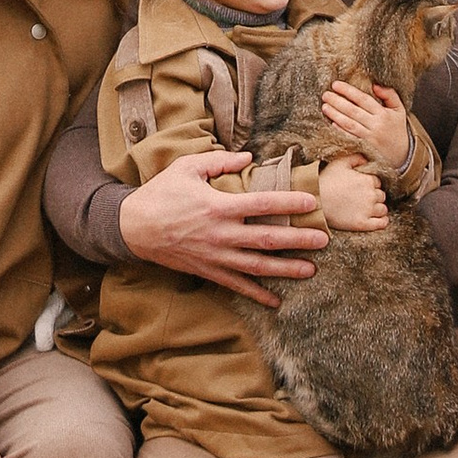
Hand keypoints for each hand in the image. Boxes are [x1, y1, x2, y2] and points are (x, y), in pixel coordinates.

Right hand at [117, 145, 327, 304]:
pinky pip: (236, 285)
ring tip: (311, 270)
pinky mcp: (208, 271)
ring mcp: (216, 256)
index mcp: (218, 205)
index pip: (262, 204)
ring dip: (286, 269)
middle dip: (298, 240)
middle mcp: (221, 234)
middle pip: (268, 239)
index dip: (288, 203)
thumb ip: (218, 162)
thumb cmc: (161, 193)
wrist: (133, 227)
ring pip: (257, 266)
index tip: (311, 202)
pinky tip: (275, 300)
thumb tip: (249, 157)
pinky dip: (256, 294)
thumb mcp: (187, 168)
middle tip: (324, 240)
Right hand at [316, 156, 389, 234]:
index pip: (377, 182)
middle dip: (374, 196)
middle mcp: (371, 195)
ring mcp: (368, 210)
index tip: (362, 187)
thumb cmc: (326, 181)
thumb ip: (356, 158)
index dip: (370, 184)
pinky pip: (382, 223)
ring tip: (369, 209)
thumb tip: (367, 160)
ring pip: (383, 209)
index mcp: (367, 180)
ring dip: (378, 208)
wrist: (316, 202)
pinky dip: (383, 221)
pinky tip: (378, 219)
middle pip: (381, 195)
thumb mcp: (339, 163)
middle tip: (363, 198)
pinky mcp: (363, 223)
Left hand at [318, 77, 409, 173]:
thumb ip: (390, 95)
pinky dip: (340, 130)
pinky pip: (349, 137)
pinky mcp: (364, 148)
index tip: (335, 84)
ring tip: (325, 106)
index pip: (363, 99)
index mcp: (384, 114)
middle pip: (353, 111)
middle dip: (337, 101)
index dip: (348, 91)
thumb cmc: (397, 129)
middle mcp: (376, 126)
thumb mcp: (399, 110)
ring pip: (349, 124)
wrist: (402, 155)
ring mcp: (369, 138)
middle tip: (325, 94)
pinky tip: (331, 123)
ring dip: (335, 114)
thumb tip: (375, 85)